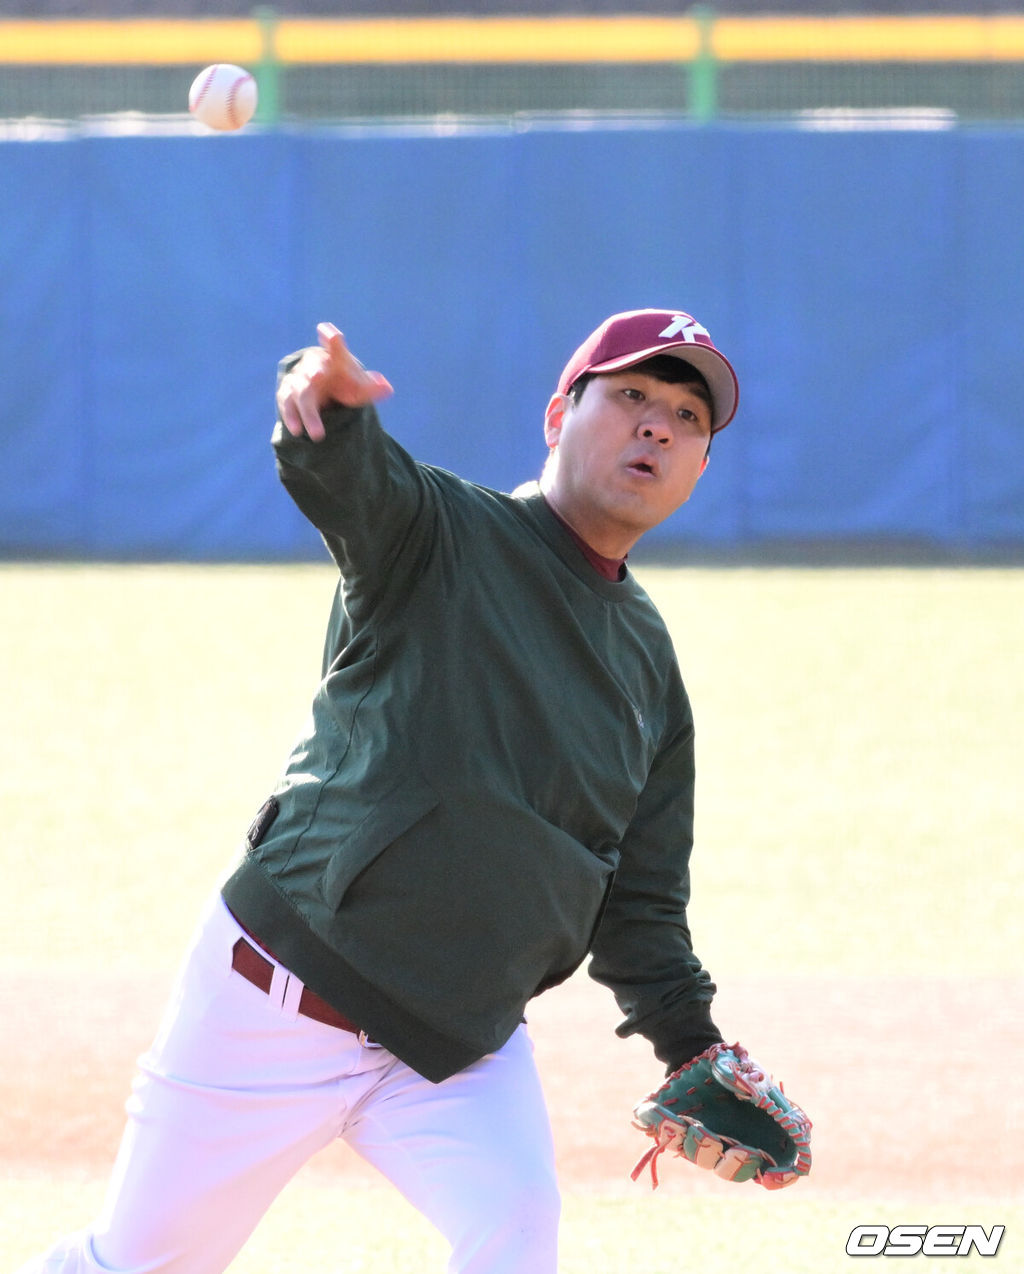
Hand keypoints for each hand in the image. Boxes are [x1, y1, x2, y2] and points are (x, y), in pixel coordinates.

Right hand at [277, 322, 392, 441]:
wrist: (323, 389)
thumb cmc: (345, 384)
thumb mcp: (360, 388)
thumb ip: (372, 388)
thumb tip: (387, 389)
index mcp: (334, 358)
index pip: (335, 347)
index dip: (331, 339)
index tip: (329, 332)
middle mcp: (314, 364)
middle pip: (313, 369)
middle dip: (314, 372)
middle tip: (318, 376)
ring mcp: (298, 378)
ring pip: (300, 393)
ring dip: (307, 413)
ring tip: (317, 433)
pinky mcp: (287, 393)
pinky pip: (286, 403)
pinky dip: (291, 417)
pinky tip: (297, 430)